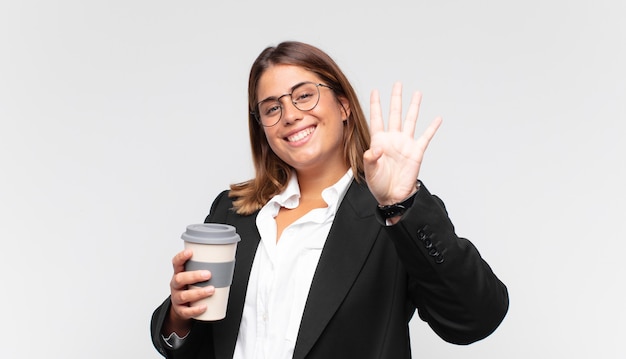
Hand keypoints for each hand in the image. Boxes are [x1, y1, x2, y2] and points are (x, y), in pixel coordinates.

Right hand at [164, 249, 213, 334]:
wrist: (182, 307)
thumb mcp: (194, 276)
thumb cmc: (191, 287)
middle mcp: (176, 285)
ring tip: (211, 290)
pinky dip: (196, 310)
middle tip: (208, 274)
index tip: (190, 252)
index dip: (181, 257)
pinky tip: (204, 307)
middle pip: (180, 279)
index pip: (176, 263)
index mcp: (179, 273)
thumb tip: (227, 259)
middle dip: (194, 276)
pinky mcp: (180, 310)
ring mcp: (177, 298)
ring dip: (198, 292)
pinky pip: (186, 311)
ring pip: (184, 295)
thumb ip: (205, 268)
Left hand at [363, 82, 441, 204]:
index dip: (376, 105)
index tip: (375, 91)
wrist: (393, 196)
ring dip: (413, 107)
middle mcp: (393, 139)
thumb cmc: (379, 184)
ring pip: (410, 120)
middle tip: (398, 84)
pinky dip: (432, 127)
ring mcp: (405, 144)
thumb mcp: (370, 171)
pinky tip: (437, 118)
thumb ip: (370, 159)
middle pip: (395, 114)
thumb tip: (375, 149)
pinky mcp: (416, 151)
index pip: (377, 119)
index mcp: (379, 141)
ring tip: (417, 93)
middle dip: (396, 99)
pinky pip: (426, 136)